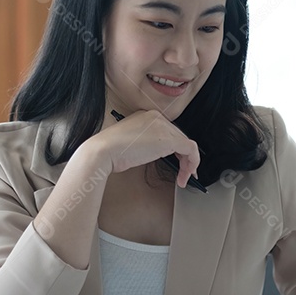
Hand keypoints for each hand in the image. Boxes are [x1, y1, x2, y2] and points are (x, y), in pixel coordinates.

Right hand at [85, 109, 200, 187]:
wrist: (103, 151)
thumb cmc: (110, 151)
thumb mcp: (131, 143)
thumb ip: (145, 142)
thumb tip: (155, 153)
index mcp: (146, 116)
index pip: (168, 132)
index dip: (176, 149)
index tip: (178, 162)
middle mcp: (156, 117)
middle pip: (179, 137)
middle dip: (185, 158)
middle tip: (185, 174)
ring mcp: (163, 126)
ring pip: (186, 144)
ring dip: (189, 164)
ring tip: (185, 178)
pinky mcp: (168, 139)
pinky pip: (190, 149)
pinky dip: (192, 163)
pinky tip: (186, 175)